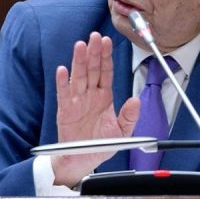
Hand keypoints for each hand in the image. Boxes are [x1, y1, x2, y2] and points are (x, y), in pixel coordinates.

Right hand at [52, 32, 139, 186]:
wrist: (83, 162)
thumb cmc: (100, 146)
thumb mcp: (121, 132)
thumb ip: (129, 116)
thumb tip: (136, 100)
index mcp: (104, 97)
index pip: (106, 72)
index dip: (106, 57)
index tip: (107, 42)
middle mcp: (90, 96)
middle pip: (92, 69)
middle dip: (94, 52)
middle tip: (95, 36)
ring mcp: (76, 102)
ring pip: (78, 77)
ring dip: (79, 61)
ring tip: (80, 46)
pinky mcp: (65, 111)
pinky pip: (63, 94)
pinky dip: (62, 83)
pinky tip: (62, 70)